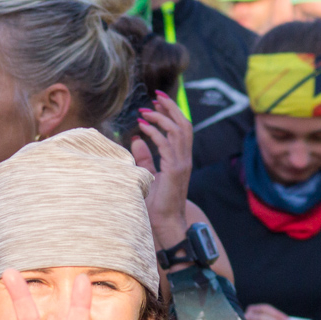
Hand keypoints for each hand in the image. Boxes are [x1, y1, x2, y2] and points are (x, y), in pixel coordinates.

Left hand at [133, 92, 192, 250]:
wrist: (165, 223)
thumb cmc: (157, 204)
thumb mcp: (148, 175)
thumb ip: (145, 157)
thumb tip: (136, 139)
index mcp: (180, 158)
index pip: (180, 128)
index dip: (171, 112)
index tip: (157, 102)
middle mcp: (184, 159)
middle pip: (183, 124)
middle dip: (170, 107)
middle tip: (156, 96)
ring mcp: (182, 164)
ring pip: (178, 130)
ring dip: (162, 117)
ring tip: (147, 109)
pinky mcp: (175, 170)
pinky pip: (167, 145)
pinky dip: (155, 133)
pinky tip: (143, 127)